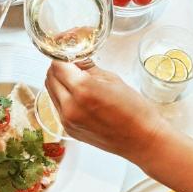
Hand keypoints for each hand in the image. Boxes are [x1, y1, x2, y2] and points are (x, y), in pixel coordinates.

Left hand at [45, 61, 167, 159]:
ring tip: (75, 78)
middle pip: (50, 77)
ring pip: (51, 92)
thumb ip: (89, 68)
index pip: (58, 65)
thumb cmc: (134, 110)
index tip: (68, 51)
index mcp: (83, 90)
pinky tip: (77, 94)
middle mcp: (70, 106)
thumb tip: (76, 59)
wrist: (142, 140)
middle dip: (58, 67)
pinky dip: (63, 96)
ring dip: (58, 81)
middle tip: (72, 63)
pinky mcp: (69, 130)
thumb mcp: (113, 80)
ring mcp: (67, 120)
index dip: (62, 55)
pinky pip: (57, 106)